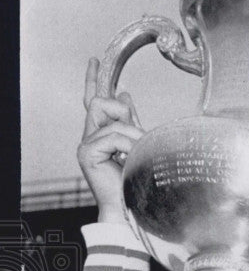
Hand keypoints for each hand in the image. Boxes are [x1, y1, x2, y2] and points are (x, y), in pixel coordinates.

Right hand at [77, 58, 143, 222]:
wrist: (130, 209)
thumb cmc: (136, 182)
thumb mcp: (137, 145)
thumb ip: (130, 122)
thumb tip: (125, 94)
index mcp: (101, 135)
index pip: (94, 102)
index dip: (94, 81)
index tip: (95, 61)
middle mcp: (89, 138)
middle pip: (98, 103)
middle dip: (120, 111)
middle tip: (134, 132)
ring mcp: (86, 146)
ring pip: (110, 120)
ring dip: (132, 135)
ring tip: (140, 154)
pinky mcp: (86, 153)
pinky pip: (112, 136)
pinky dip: (128, 145)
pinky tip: (131, 159)